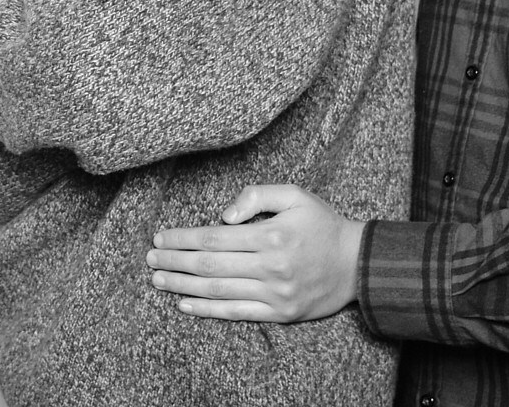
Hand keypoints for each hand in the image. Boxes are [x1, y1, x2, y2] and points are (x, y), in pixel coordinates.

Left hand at [146, 184, 362, 321]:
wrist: (358, 263)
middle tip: (150, 259)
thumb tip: (222, 215)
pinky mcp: (280, 314)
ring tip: (158, 279)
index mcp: (271, 236)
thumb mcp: (294, 194)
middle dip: (174, 262)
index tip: (160, 238)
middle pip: (209, 267)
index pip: (214, 239)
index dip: (182, 239)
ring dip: (183, 286)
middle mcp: (270, 267)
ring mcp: (275, 294)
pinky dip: (208, 310)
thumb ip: (256, 195)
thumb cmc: (322, 223)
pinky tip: (185, 303)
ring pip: (218, 291)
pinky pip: (237, 313)